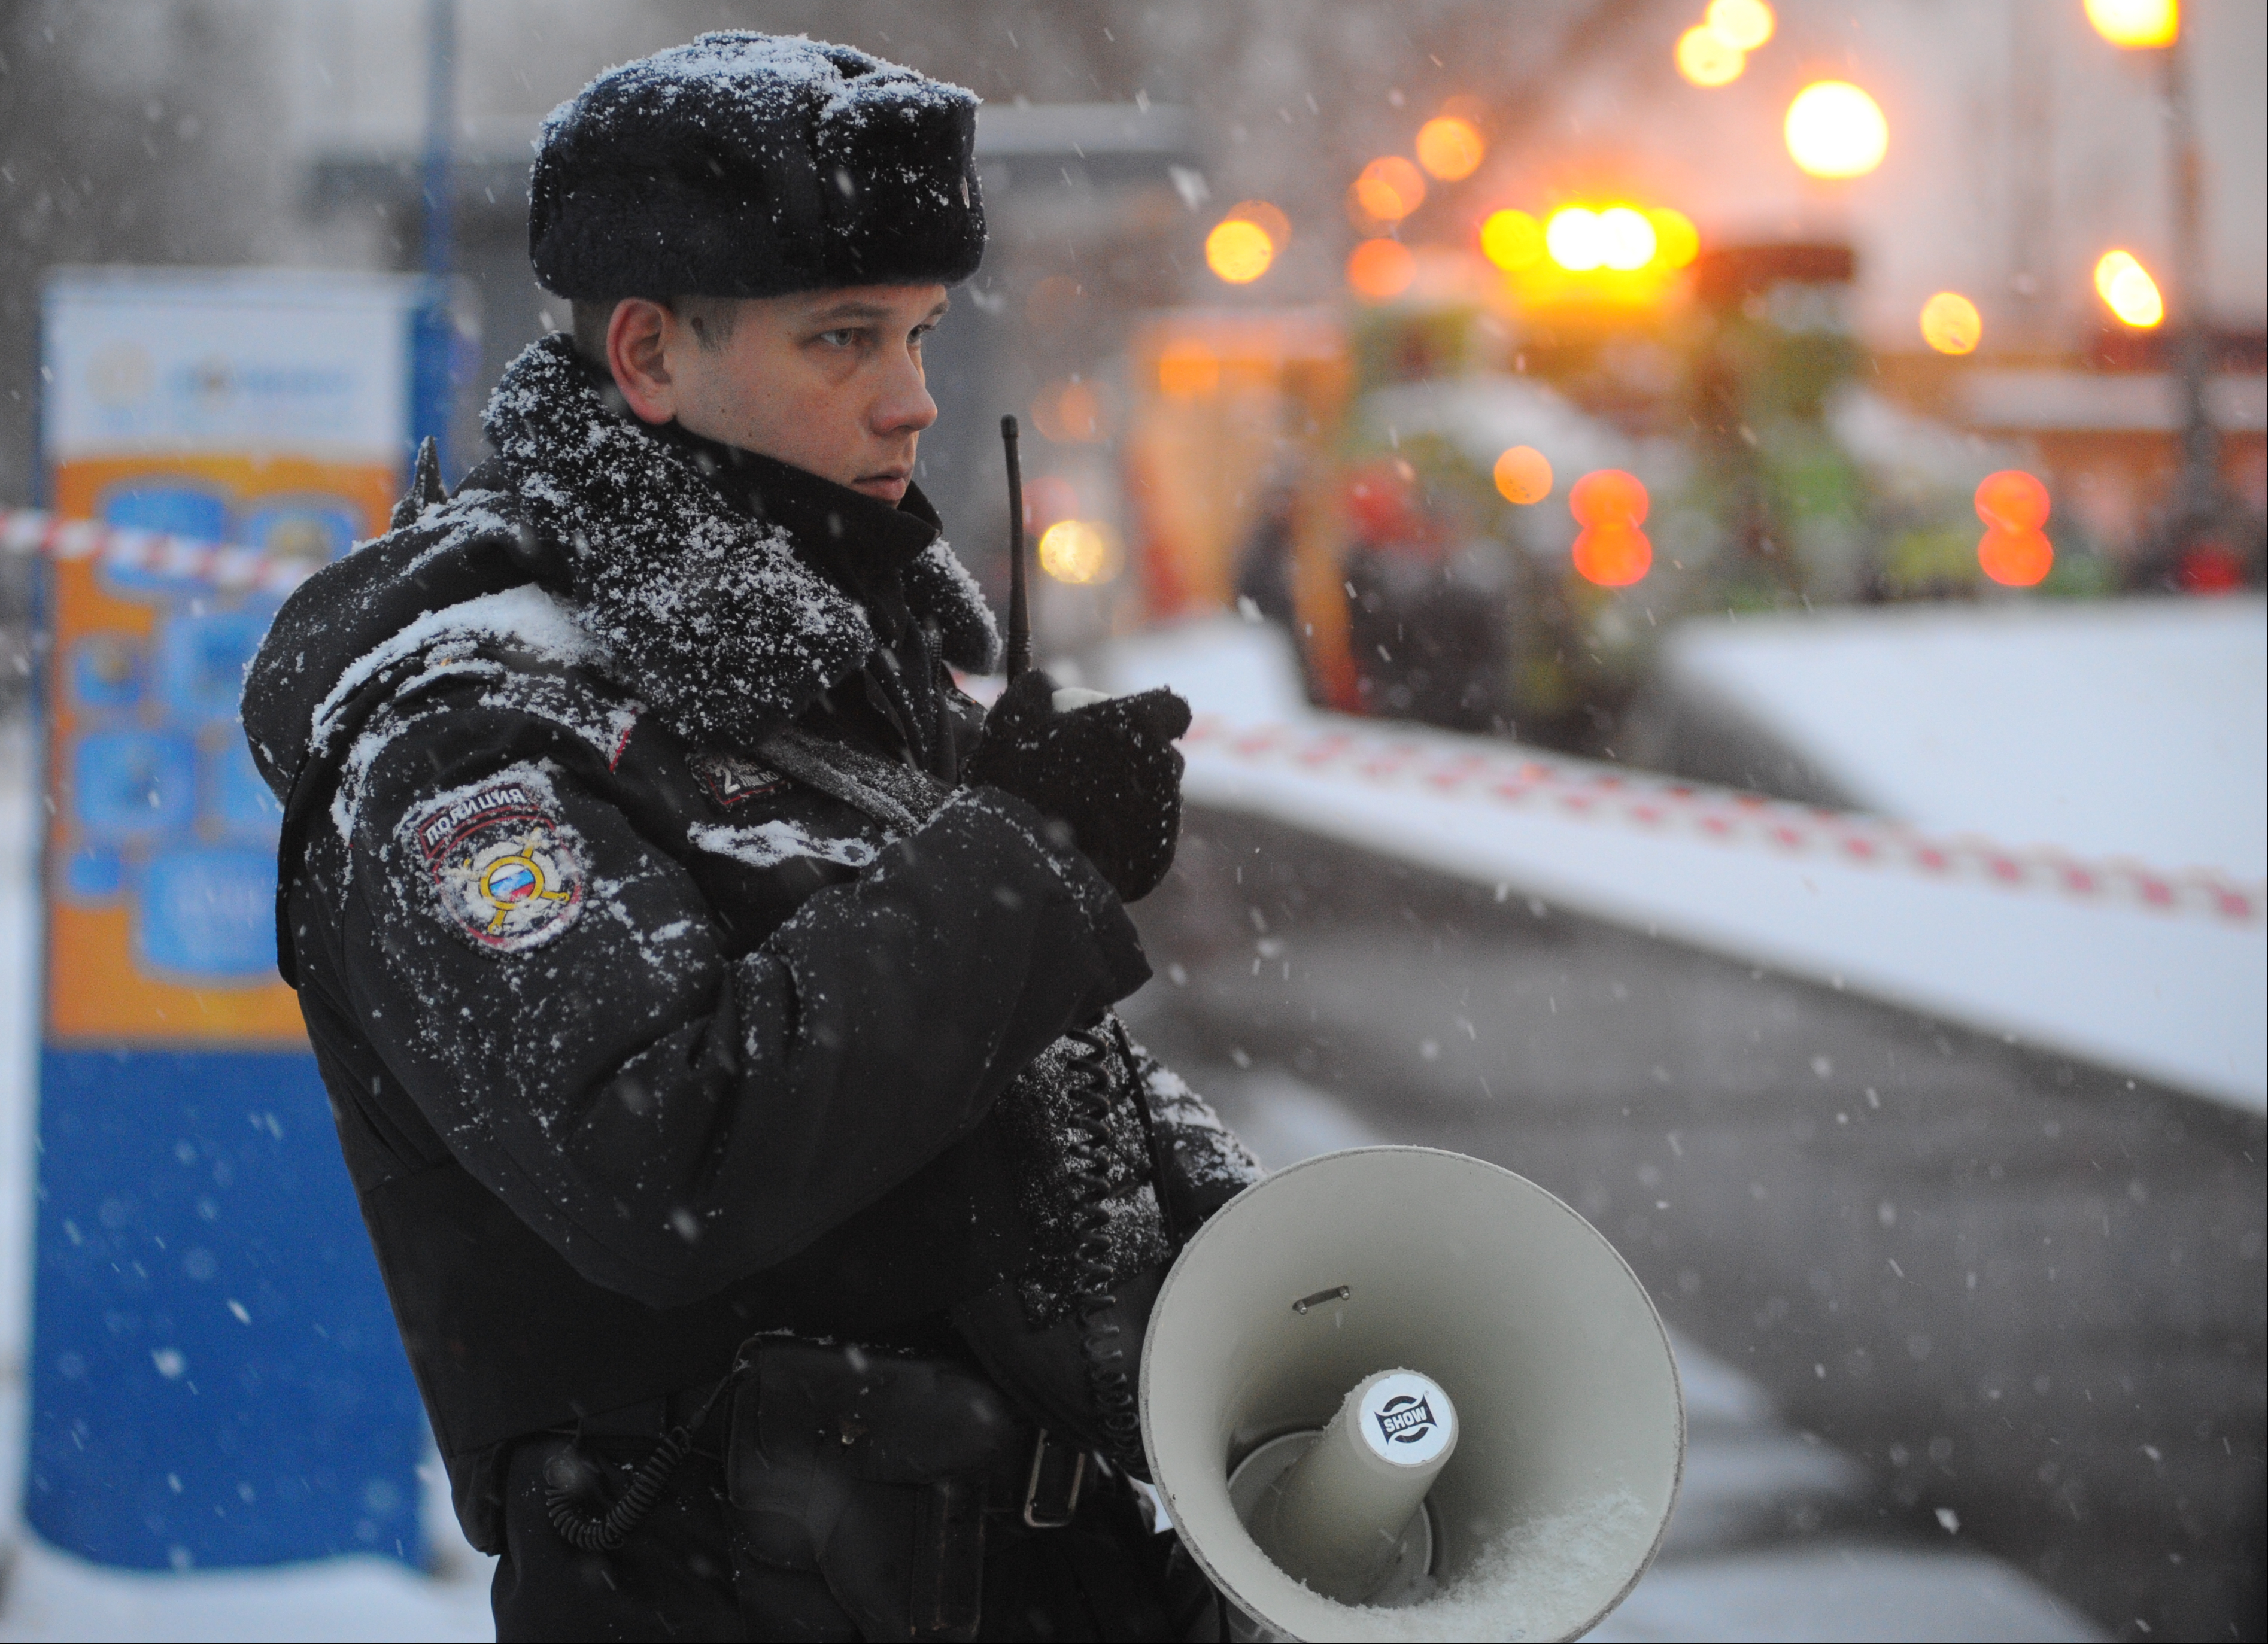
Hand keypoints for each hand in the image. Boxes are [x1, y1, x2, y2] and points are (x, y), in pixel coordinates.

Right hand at [965, 671, 1191, 902]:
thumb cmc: (1014, 783)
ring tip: (1091, 812)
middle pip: (1167, 758)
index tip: (1130, 723)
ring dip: (1136, 800)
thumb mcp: (1009, 720)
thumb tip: (1049, 684)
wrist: (1023, 865)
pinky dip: (1127, 840)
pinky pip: (1147, 841)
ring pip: (1161, 800)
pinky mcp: (1158, 859)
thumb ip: (1035, 689)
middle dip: (1145, 760)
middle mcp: (1164, 770)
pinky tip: (1092, 844)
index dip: (1157, 714)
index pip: (1173, 709)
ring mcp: (1166, 818)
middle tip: (1100, 772)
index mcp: (1138, 726)